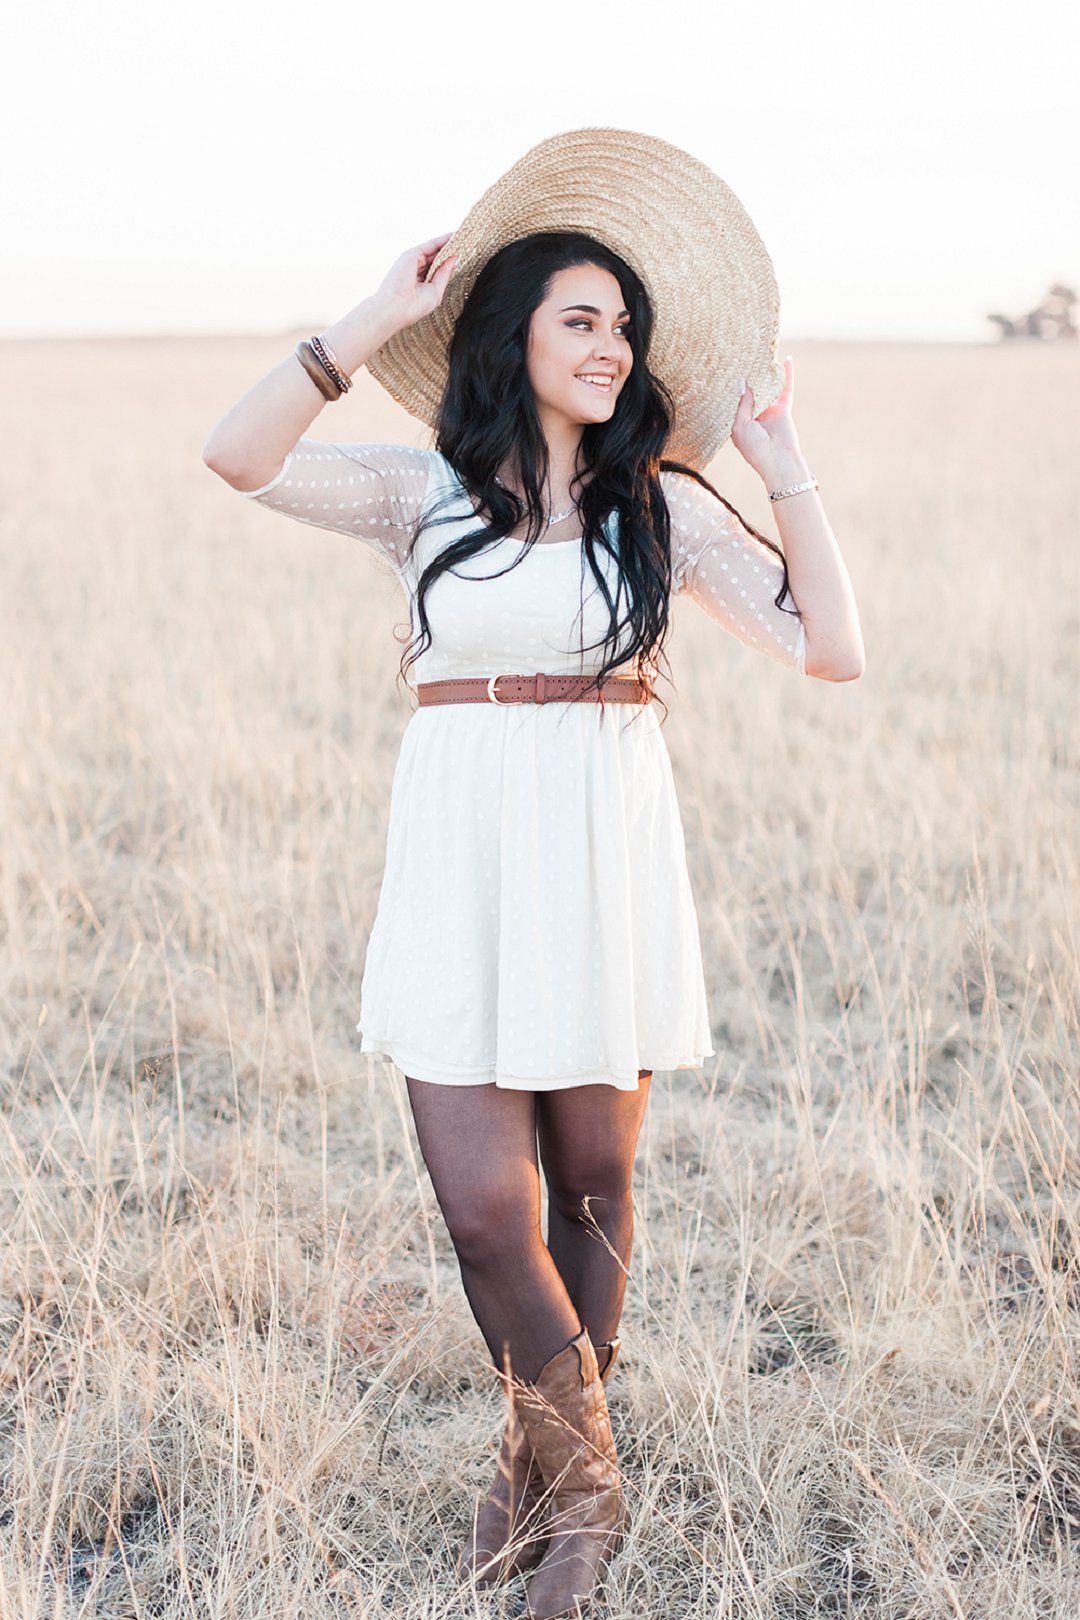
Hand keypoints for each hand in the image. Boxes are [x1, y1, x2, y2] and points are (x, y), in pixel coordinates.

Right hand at [372, 234, 460, 334]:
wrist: (396, 307)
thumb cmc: (414, 306)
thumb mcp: (435, 291)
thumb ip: (445, 274)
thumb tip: (456, 258)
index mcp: (421, 282)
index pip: (438, 269)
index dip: (450, 262)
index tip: (464, 256)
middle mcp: (416, 270)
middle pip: (437, 257)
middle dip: (451, 251)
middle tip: (468, 244)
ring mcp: (413, 261)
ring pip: (434, 249)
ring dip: (449, 243)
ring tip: (465, 237)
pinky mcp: (412, 254)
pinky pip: (431, 244)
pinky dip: (443, 240)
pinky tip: (454, 237)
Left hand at [730, 356, 807, 484]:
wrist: (778, 461)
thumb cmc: (754, 448)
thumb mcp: (740, 426)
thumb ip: (742, 405)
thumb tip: (743, 384)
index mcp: (738, 422)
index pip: (734, 401)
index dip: (731, 387)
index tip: (725, 370)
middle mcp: (753, 415)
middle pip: (751, 391)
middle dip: (748, 376)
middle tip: (742, 356)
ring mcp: (768, 411)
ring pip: (767, 387)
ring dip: (766, 373)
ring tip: (762, 354)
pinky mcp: (782, 409)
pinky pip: (785, 388)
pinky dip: (787, 375)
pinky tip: (787, 360)